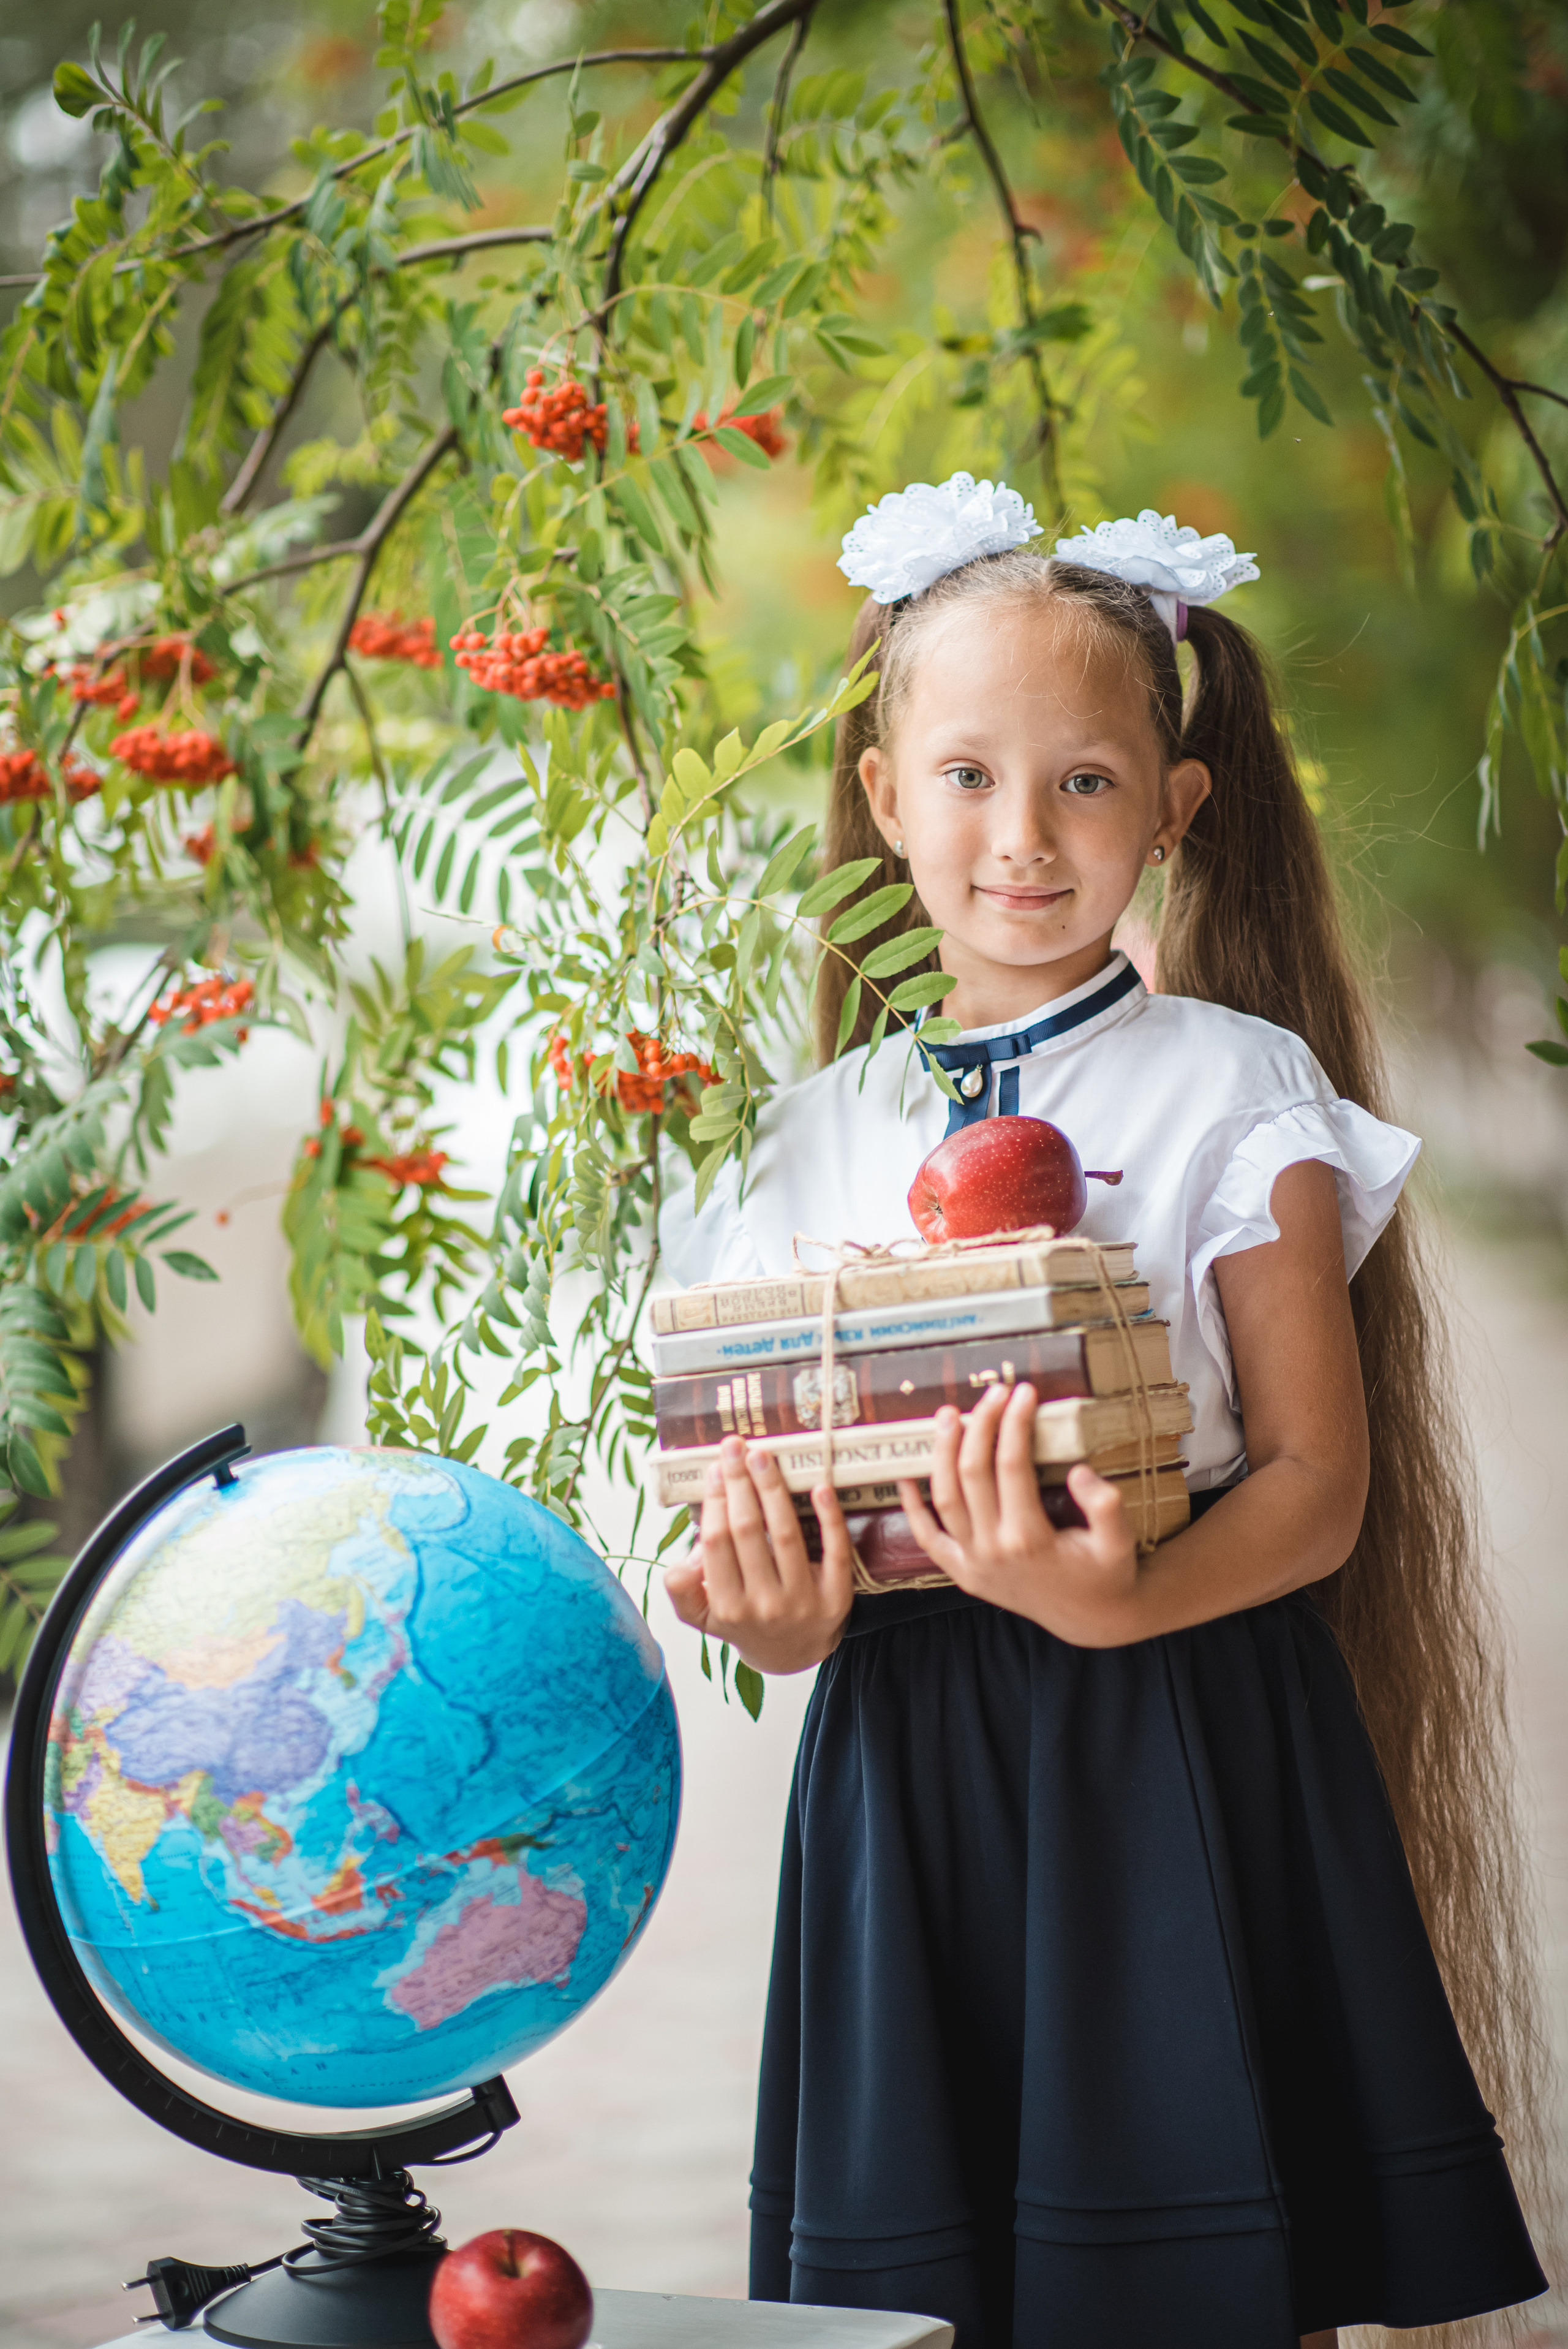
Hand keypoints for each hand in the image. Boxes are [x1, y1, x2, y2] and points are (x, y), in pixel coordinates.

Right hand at [663, 1437, 854, 1674]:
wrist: (791, 1654)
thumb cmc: (743, 1620)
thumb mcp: (701, 1614)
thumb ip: (681, 1588)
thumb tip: (687, 1555)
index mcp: (727, 1606)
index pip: (717, 1543)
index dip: (715, 1501)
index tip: (714, 1468)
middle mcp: (764, 1605)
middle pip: (748, 1531)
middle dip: (739, 1483)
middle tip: (735, 1445)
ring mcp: (802, 1601)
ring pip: (785, 1534)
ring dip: (773, 1489)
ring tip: (763, 1456)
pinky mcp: (837, 1597)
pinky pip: (835, 1551)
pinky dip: (828, 1518)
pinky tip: (819, 1487)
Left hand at [896, 1382, 1144, 1646]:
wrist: (1090, 1619)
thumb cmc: (1106, 1574)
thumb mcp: (1120, 1544)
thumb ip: (1105, 1507)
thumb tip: (1080, 1471)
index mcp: (1030, 1539)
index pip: (1012, 1465)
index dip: (1015, 1422)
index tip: (1024, 1391)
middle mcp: (993, 1550)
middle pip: (973, 1473)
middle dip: (981, 1424)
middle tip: (994, 1392)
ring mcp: (972, 1563)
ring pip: (944, 1497)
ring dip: (942, 1452)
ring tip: (949, 1414)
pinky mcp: (962, 1573)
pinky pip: (927, 1538)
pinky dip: (912, 1508)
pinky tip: (906, 1477)